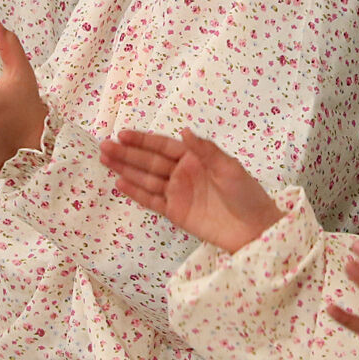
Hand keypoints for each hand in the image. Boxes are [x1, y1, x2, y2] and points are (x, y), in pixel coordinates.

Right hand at [100, 128, 283, 252]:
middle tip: (104, 146)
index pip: (163, 146)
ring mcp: (178, 193)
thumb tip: (184, 130)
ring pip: (146, 178)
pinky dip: (136, 192)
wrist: (254, 229)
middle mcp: (183, 173)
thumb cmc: (247, 195)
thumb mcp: (229, 169)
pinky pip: (152, 200)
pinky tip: (120, 184)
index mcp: (195, 158)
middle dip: (127, 153)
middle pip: (150, 161)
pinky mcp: (176, 212)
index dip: (143, 140)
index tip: (122, 134)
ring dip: (126, 170)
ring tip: (104, 160)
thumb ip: (206, 151)